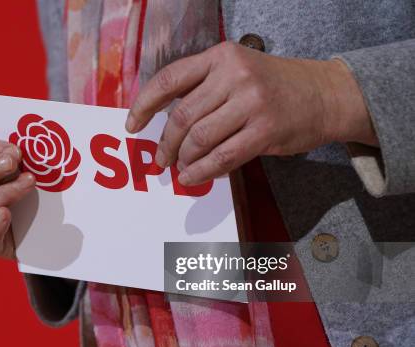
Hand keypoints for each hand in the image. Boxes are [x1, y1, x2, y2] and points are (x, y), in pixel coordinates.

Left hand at [126, 42, 376, 184]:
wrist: (325, 94)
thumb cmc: (274, 86)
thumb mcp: (237, 71)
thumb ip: (203, 90)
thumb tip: (165, 125)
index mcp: (220, 56)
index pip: (169, 79)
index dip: (144, 105)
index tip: (132, 125)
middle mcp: (234, 74)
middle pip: (182, 115)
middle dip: (165, 143)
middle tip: (160, 159)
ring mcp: (251, 102)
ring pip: (199, 138)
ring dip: (183, 160)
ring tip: (181, 169)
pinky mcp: (265, 130)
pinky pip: (222, 156)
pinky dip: (202, 171)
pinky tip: (193, 178)